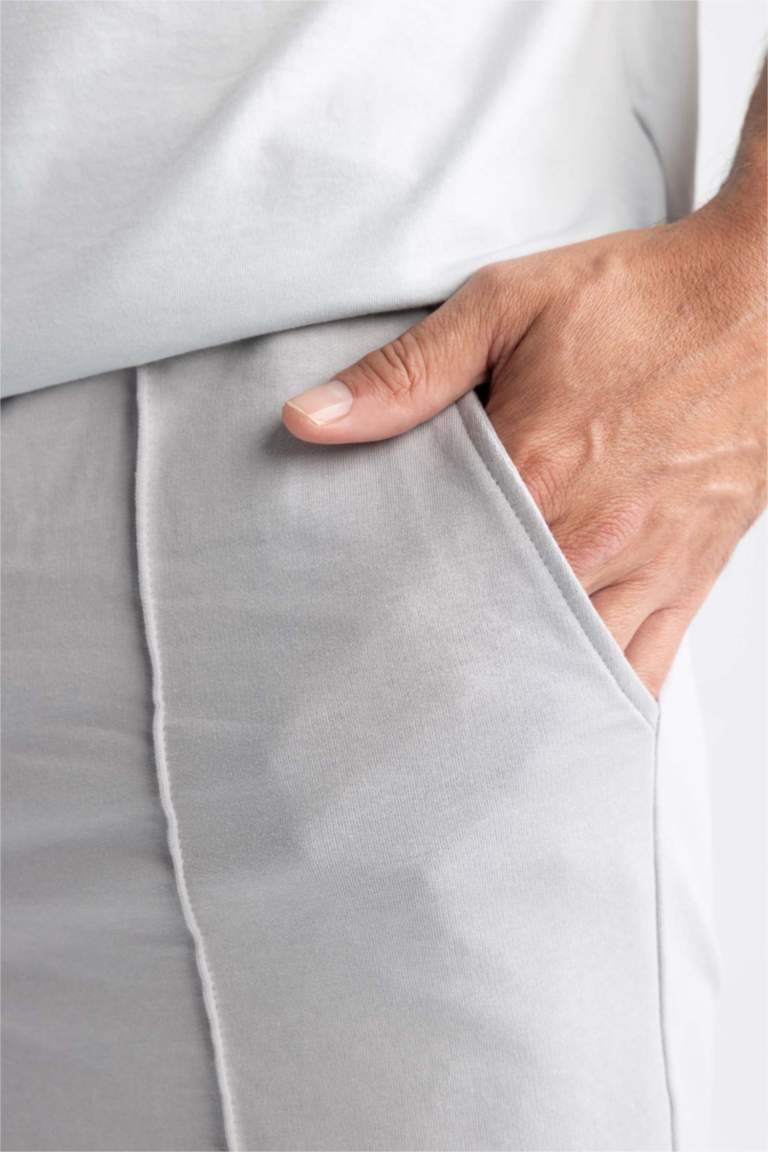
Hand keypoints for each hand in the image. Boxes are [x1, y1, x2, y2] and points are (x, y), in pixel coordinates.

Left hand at [282, 208, 765, 697]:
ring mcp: (650, 563)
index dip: (392, 609)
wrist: (762, 298)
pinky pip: (642, 666)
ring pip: (566, 664)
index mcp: (538, 471)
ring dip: (513, 685)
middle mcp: (595, 534)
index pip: (438, 575)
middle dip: (445, 657)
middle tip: (398, 678)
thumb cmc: (642, 299)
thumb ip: (406, 372)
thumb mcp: (506, 306)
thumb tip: (310, 419)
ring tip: (462, 703)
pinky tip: (555, 708)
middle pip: (495, 633)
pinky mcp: (691, 574)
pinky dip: (596, 693)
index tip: (358, 631)